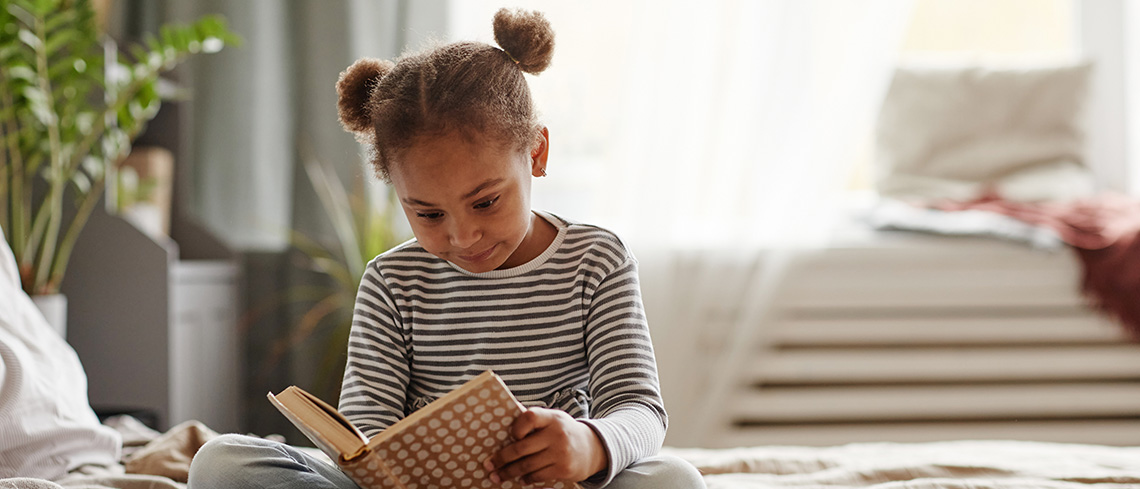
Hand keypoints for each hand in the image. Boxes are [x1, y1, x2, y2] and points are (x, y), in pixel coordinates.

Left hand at [483, 407, 607, 484]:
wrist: (594, 448)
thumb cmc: (565, 432)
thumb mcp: (554, 419)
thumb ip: (535, 420)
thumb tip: (505, 420)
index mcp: (552, 418)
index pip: (529, 417)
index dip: (516, 427)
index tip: (510, 436)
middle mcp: (557, 434)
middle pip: (521, 448)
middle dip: (502, 458)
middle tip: (489, 464)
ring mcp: (560, 453)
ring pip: (527, 465)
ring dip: (509, 472)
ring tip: (498, 476)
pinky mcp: (563, 469)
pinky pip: (538, 476)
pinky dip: (526, 479)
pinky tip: (520, 479)